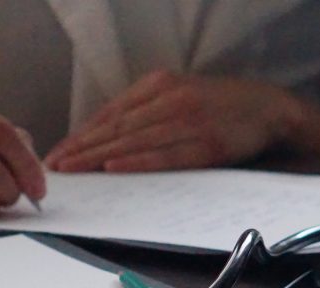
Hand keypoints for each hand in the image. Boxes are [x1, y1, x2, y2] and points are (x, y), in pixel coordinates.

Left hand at [45, 70, 300, 171]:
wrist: (264, 107)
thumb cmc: (212, 106)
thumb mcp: (174, 97)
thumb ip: (142, 113)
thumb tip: (104, 139)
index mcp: (157, 86)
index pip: (109, 114)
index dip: (81, 134)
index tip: (59, 151)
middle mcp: (167, 99)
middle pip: (115, 127)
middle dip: (81, 147)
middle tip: (55, 165)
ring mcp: (187, 121)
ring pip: (133, 140)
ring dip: (98, 156)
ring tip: (72, 169)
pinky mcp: (205, 144)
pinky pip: (165, 154)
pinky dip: (137, 161)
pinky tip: (113, 167)